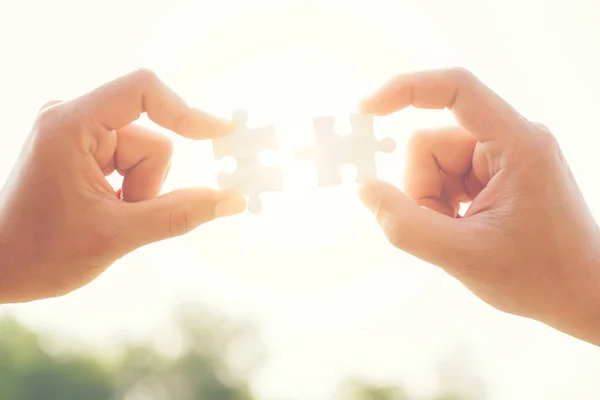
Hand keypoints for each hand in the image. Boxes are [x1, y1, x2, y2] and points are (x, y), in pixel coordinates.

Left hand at [0, 69, 245, 302]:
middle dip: (149, 183)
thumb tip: (233, 200)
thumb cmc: (39, 254)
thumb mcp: (117, 236)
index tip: (221, 133)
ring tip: (110, 215)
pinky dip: (133, 189)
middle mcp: (73, 118)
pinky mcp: (85, 148)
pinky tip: (106, 208)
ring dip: (141, 190)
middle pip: (152, 138)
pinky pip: (134, 161)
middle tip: (121, 214)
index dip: (187, 110)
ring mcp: (79, 133)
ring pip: (148, 154)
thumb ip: (180, 215)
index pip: (142, 91)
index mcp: (70, 126)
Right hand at [358, 67, 599, 345]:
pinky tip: (466, 229)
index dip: (405, 89)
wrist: (583, 295)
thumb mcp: (463, 256)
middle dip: (423, 189)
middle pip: (431, 143)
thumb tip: (365, 190)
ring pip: (435, 164)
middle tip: (444, 229)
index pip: (456, 88)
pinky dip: (444, 205)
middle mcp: (512, 139)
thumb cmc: (539, 277)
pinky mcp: (498, 173)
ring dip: (433, 201)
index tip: (367, 110)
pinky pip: (448, 177)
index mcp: (516, 144)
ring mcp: (505, 156)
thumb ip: (405, 225)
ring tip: (459, 234)